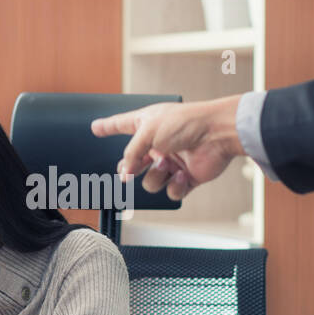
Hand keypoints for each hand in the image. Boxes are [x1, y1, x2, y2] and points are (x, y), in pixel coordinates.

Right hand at [90, 95, 244, 200]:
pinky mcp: (185, 177)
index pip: (122, 125)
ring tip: (167, 164)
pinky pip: (171, 191)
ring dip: (156, 175)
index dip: (108, 126)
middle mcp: (158, 143)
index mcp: (148, 124)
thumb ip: (131, 153)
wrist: (217, 134)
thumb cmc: (185, 123)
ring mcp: (171, 161)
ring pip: (150, 181)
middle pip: (133, 162)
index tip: (96, 128)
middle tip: (128, 171)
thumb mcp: (148, 132)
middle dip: (130, 169)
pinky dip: (176, 184)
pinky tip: (183, 173)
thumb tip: (124, 174)